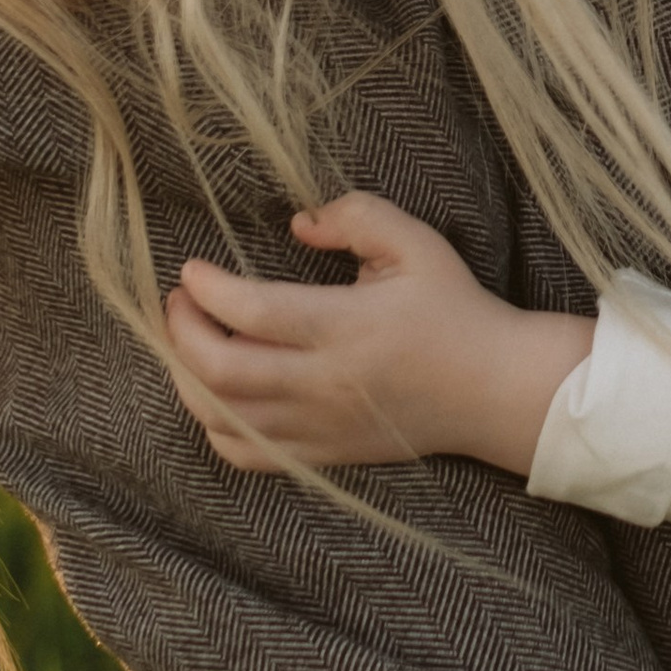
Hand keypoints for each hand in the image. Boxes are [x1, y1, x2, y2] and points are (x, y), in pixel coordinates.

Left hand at [164, 192, 591, 474]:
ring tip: (189, 343)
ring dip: (188, 379)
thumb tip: (297, 223)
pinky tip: (217, 394)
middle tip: (178, 302)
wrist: (492, 389)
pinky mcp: (324, 453)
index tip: (191, 270)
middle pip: (222, 372)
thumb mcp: (416, 243)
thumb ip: (356, 216)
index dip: (208, 290)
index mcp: (347, 327)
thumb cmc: (453, 309)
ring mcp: (321, 427)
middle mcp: (326, 384)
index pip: (253, 313)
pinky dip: (216, 426)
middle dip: (182, 333)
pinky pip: (247, 454)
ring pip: (224, 418)